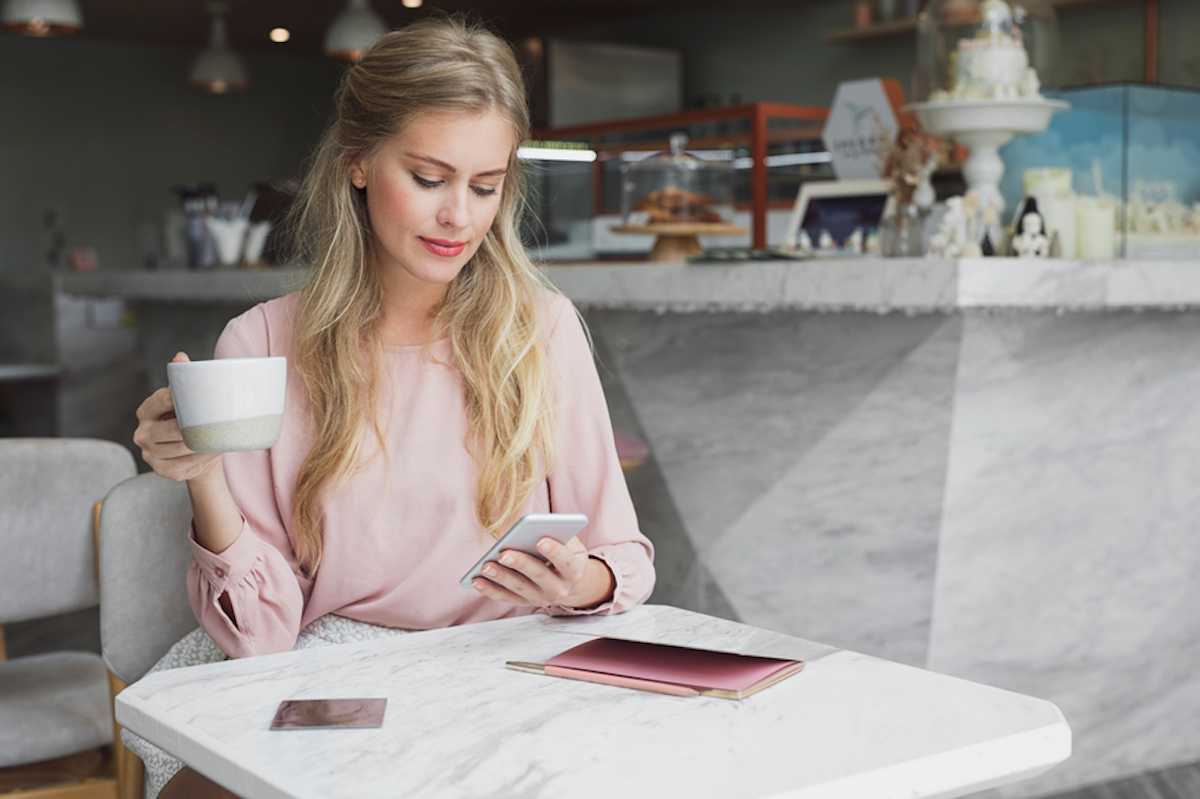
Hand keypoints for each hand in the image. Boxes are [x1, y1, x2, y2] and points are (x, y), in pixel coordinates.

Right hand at [132, 352, 222, 482]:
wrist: (197, 453)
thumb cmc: (192, 420)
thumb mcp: (188, 400)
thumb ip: (184, 379)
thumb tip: (179, 356)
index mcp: (146, 410)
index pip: (164, 399)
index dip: (184, 398)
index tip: (204, 398)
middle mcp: (143, 432)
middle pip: (173, 429)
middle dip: (197, 427)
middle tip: (218, 423)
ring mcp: (149, 453)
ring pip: (182, 448)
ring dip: (203, 444)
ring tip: (220, 437)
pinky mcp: (162, 470)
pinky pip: (185, 464)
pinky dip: (202, 459)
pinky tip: (211, 452)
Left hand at [472, 536, 614, 609]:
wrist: (570, 583)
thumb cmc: (566, 554)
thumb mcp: (570, 543)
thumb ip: (557, 534)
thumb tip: (531, 527)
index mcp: (574, 571)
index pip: (565, 561)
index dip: (554, 551)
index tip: (541, 540)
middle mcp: (559, 589)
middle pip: (539, 576)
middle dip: (520, 564)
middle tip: (504, 554)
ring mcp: (541, 598)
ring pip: (520, 588)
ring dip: (501, 577)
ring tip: (486, 566)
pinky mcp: (525, 602)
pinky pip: (506, 597)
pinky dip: (490, 590)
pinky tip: (477, 580)